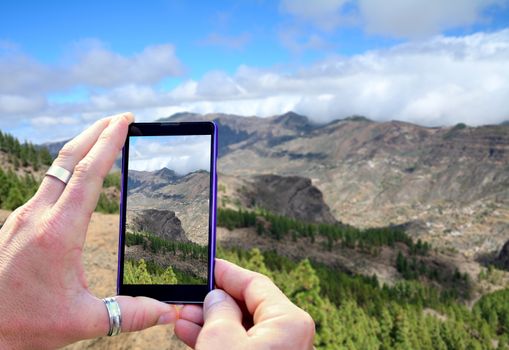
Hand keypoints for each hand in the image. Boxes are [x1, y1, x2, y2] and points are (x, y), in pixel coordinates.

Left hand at [0, 113, 177, 348]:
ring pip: (55, 168)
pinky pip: (46, 184)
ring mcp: (23, 217)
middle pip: (68, 158)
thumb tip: (168, 310)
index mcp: (58, 232)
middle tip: (120, 118)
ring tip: (102, 138)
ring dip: (80, 147)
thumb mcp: (82, 321)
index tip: (125, 121)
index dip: (109, 143)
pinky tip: (77, 175)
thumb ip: (130, 313)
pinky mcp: (17, 223)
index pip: (88, 174)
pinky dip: (67, 168)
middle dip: (96, 131)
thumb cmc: (24, 325)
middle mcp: (38, 216)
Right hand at [175, 259, 314, 349]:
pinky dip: (220, 340)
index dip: (228, 273)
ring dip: (212, 322)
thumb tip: (217, 297)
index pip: (255, 283)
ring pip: (243, 328)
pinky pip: (243, 346)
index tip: (209, 265)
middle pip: (248, 306)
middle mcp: (290, 335)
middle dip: (215, 301)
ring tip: (184, 318)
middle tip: (189, 298)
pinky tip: (192, 334)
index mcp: (289, 321)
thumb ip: (218, 309)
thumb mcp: (221, 339)